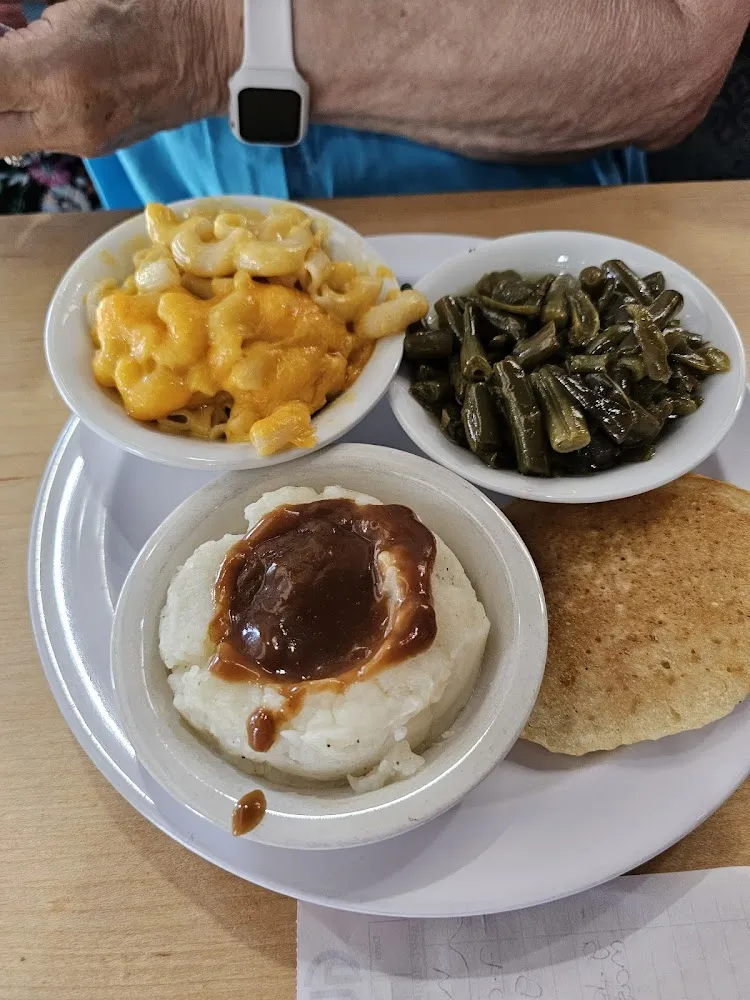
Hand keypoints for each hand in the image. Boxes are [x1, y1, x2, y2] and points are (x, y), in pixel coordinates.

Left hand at [0, 0, 241, 157]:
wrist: (212, 48)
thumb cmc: (151, 8)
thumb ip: (16, 12)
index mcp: (56, 73)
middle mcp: (66, 120)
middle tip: (3, 51)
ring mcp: (82, 141)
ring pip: (7, 137)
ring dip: (2, 101)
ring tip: (17, 52)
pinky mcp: (96, 146)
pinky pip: (41, 135)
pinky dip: (27, 105)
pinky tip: (39, 69)